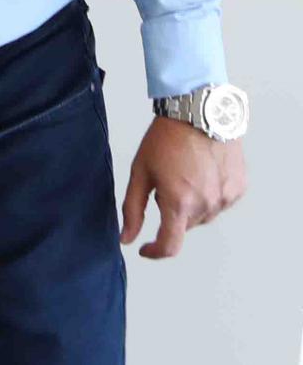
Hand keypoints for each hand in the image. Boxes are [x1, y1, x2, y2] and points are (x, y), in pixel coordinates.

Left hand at [121, 116, 247, 258]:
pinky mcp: (239, 188)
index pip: (170, 246)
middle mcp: (206, 205)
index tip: (146, 248)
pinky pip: (220, 202)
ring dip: (191, 204)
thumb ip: (132, 209)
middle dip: (171, 211)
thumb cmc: (165, 139)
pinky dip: (208, 195)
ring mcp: (226, 198)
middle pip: (184, 225)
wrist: (198, 113)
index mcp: (179, 203)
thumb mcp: (140, 173)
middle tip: (164, 183)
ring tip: (183, 173)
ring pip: (203, 215)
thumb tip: (127, 239)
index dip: (155, 251)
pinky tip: (201, 173)